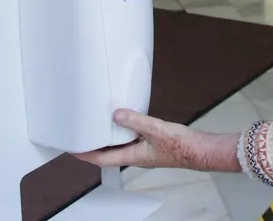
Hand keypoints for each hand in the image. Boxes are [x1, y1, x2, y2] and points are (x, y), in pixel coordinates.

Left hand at [75, 110, 240, 173]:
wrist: (200, 150)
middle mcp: (135, 156)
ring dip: (107, 139)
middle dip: (93, 146)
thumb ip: (135, 121)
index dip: (84, 153)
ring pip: (119, 147)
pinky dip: (122, 133)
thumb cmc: (181, 145)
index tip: (71, 148)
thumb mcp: (156, 129)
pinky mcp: (151, 145)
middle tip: (80, 135)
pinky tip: (124, 122)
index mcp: (133, 156)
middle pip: (107, 154)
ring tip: (96, 127)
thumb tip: (116, 115)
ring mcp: (143, 152)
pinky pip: (130, 140)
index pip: (101, 158)